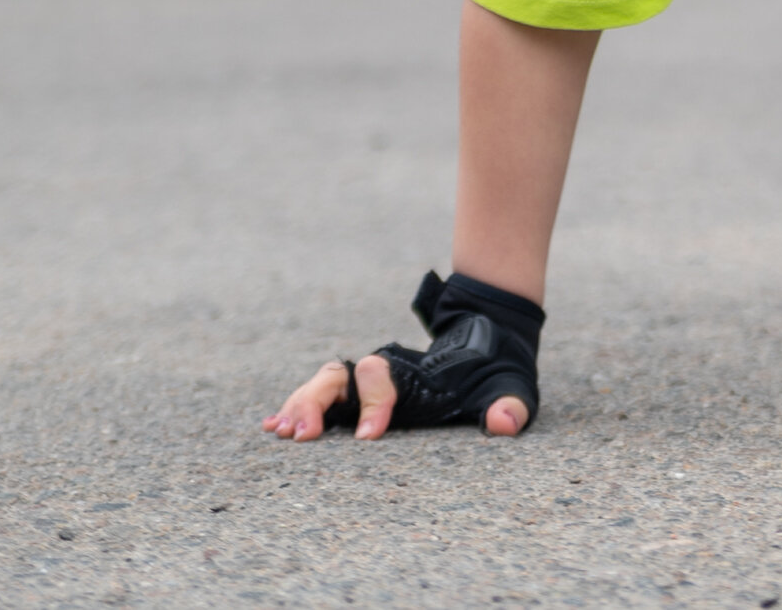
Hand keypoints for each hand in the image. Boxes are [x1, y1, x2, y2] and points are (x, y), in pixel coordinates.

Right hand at [262, 352, 529, 441]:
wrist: (486, 344)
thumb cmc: (493, 374)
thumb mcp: (509, 386)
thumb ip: (509, 404)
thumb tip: (505, 423)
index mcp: (413, 371)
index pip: (382, 378)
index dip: (374, 404)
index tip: (368, 437)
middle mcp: (384, 373)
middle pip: (338, 376)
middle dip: (316, 403)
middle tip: (302, 436)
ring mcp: (367, 383)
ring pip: (322, 385)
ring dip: (299, 407)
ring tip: (280, 433)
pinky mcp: (357, 398)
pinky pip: (320, 399)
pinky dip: (296, 410)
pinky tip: (272, 427)